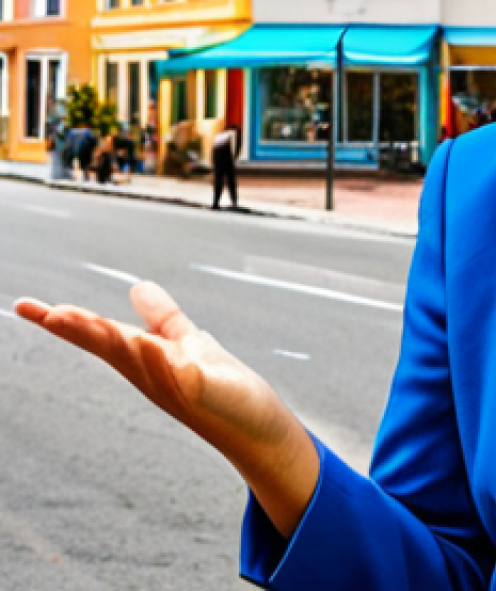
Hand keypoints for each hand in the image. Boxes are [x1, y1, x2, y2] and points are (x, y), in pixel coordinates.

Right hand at [14, 283, 319, 536]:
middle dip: (83, 330)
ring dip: (120, 341)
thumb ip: (163, 317)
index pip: (100, 334)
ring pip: (143, 360)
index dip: (65, 320)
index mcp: (145, 358)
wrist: (257, 423)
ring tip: (92, 321)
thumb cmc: (221, 386)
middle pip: (112, 347)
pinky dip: (172, 363)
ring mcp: (178, 386)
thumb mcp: (187, 342)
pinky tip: (160, 348)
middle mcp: (153, 374)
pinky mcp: (207, 393)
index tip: (23, 305)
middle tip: (50, 313)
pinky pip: (187, 376)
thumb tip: (137, 287)